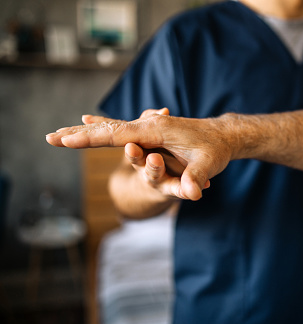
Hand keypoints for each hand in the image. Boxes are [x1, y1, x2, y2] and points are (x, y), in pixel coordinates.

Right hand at [46, 108, 231, 200]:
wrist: (223, 134)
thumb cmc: (216, 150)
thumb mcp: (209, 164)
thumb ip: (197, 177)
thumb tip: (192, 194)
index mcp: (155, 130)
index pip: (116, 135)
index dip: (90, 139)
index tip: (63, 141)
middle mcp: (147, 126)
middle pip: (106, 129)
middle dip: (78, 134)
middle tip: (50, 138)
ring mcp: (148, 127)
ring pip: (110, 128)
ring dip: (84, 131)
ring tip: (59, 135)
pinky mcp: (150, 131)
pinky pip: (119, 129)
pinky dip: (100, 128)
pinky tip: (87, 121)